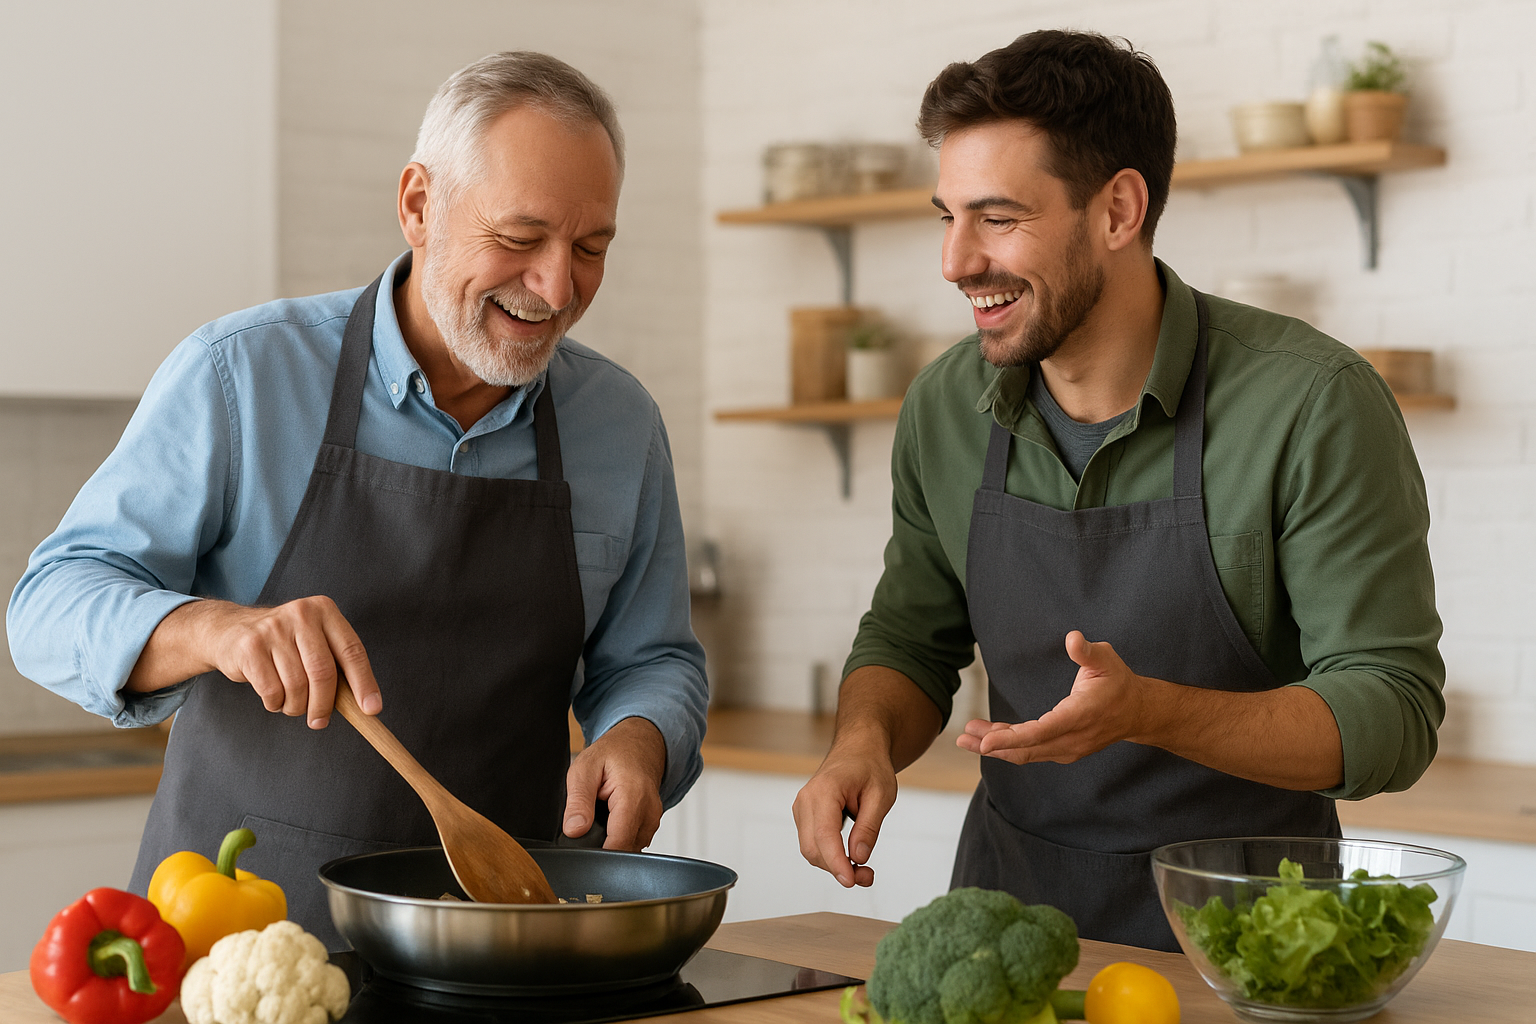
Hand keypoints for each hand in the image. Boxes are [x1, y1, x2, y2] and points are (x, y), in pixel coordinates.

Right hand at [126, 596, 382, 729]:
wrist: (231, 631)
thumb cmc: (285, 644)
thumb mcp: (314, 642)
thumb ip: (337, 666)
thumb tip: (364, 706)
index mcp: (325, 610)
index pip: (352, 651)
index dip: (365, 683)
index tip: (372, 710)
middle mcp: (301, 614)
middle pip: (323, 672)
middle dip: (324, 704)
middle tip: (320, 721)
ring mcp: (273, 628)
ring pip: (297, 686)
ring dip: (296, 706)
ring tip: (292, 704)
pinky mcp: (250, 647)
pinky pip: (272, 691)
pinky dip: (276, 704)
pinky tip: (274, 697)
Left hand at [563, 716, 665, 850]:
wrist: (638, 743)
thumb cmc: (613, 753)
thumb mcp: (584, 768)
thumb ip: (578, 802)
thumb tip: (574, 831)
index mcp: (633, 797)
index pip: (618, 845)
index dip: (597, 854)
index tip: (581, 849)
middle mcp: (649, 811)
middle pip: (623, 851)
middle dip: (602, 846)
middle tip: (588, 824)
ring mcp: (653, 820)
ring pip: (628, 849)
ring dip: (611, 841)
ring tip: (601, 818)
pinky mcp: (651, 825)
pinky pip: (633, 842)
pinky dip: (619, 836)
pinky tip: (611, 820)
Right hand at [791, 743, 896, 887]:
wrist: (858, 749)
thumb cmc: (870, 766)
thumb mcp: (881, 795)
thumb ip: (869, 827)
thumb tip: (858, 857)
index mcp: (824, 791)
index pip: (824, 835)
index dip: (836, 862)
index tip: (851, 880)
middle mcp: (806, 800)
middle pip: (813, 848)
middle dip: (838, 868)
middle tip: (867, 876)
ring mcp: (802, 808)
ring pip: (811, 850)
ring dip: (834, 865)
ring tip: (863, 869)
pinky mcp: (805, 816)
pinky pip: (813, 843)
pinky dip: (830, 856)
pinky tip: (850, 857)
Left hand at [956, 630, 1147, 764]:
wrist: (1137, 712)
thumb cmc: (1118, 681)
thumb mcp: (1107, 659)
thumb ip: (1087, 651)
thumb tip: (1072, 638)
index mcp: (1079, 715)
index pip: (1041, 731)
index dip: (1011, 737)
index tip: (985, 741)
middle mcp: (1072, 738)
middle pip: (1026, 748)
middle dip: (992, 744)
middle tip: (962, 737)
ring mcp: (1068, 749)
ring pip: (1026, 753)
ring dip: (996, 746)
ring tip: (966, 737)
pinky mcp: (1062, 750)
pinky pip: (1031, 751)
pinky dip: (1008, 745)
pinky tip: (987, 736)